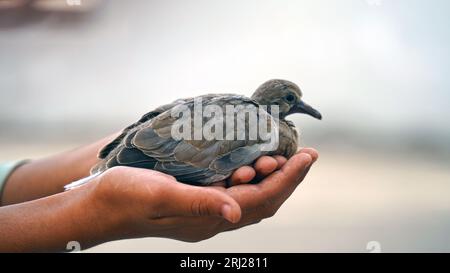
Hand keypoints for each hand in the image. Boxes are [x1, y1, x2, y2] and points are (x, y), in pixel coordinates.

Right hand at [80, 148, 317, 243]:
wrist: (100, 204)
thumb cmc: (126, 197)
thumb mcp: (161, 196)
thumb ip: (200, 203)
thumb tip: (236, 214)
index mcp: (207, 219)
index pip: (260, 199)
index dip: (287, 179)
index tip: (307, 156)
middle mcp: (212, 218)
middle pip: (263, 201)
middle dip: (289, 179)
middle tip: (307, 154)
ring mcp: (205, 211)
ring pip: (252, 197)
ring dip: (273, 178)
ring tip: (286, 156)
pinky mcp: (197, 200)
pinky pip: (235, 192)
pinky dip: (253, 177)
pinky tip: (253, 162)